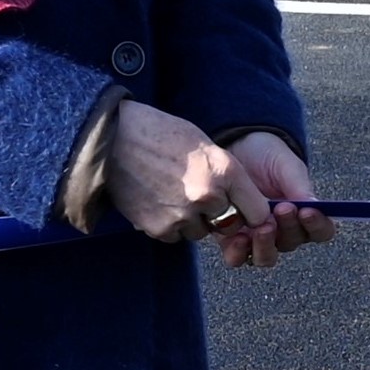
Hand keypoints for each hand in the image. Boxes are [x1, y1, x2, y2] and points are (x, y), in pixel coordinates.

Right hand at [108, 105, 332, 268]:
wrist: (111, 138)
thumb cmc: (159, 133)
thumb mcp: (204, 144)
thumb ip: (226, 174)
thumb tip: (240, 201)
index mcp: (225, 170)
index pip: (257, 211)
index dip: (252, 212)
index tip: (246, 210)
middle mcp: (208, 196)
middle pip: (230, 224)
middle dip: (220, 215)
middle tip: (199, 195)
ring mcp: (183, 215)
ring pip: (200, 231)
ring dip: (193, 220)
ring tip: (172, 192)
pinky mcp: (159, 229)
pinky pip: (175, 236)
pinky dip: (170, 224)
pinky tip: (157, 199)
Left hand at [214, 129, 333, 269]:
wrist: (235, 147)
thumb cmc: (267, 156)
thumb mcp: (286, 166)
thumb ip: (299, 187)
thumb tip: (315, 207)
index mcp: (303, 214)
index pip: (320, 231)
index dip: (318, 226)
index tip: (308, 211)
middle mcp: (283, 231)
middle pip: (292, 243)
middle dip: (289, 228)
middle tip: (282, 209)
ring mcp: (256, 237)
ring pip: (266, 257)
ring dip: (265, 246)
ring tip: (261, 227)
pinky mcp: (231, 238)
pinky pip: (237, 257)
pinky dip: (239, 252)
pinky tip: (238, 236)